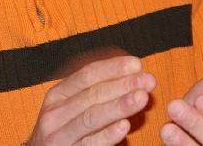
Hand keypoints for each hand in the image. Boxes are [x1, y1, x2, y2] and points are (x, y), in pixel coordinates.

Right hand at [28, 56, 155, 144]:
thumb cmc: (64, 132)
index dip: (112, 68)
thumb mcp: (70, 108)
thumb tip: (128, 71)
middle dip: (122, 85)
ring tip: (142, 97)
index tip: (136, 64)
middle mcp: (55, 113)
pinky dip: (107, 135)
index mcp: (57, 95)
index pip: (86, 75)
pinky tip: (124, 127)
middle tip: (147, 80)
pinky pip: (90, 144)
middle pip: (91, 94)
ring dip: (119, 106)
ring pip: (91, 117)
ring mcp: (59, 136)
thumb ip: (94, 92)